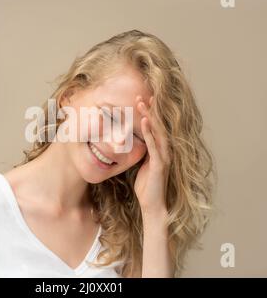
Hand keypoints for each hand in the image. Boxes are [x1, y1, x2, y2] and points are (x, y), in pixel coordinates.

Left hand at [133, 95, 171, 213]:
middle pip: (158, 126)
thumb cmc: (147, 187)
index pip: (156, 129)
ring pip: (157, 132)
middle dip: (150, 111)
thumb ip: (144, 154)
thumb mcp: (144, 166)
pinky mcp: (159, 164)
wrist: (152, 205)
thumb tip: (138, 144)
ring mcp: (163, 157)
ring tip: (141, 103)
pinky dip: (149, 132)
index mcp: (160, 151)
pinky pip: (153, 145)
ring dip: (149, 116)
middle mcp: (165, 151)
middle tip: (141, 96)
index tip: (143, 102)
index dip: (151, 115)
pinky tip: (145, 121)